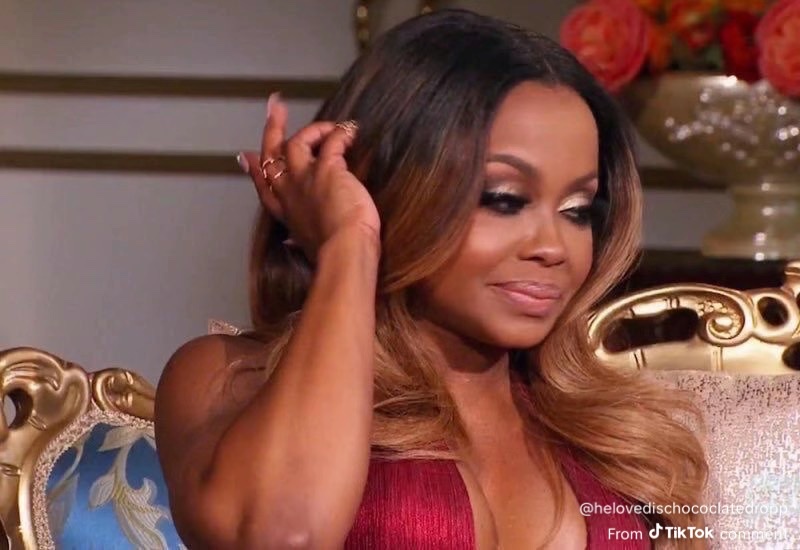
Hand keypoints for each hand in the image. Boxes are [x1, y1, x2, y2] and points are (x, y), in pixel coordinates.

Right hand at [238, 94, 380, 261]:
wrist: (343, 251)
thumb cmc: (332, 253)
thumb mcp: (308, 246)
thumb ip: (298, 239)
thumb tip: (289, 244)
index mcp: (286, 212)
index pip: (265, 186)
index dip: (255, 169)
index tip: (249, 155)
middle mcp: (290, 192)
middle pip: (272, 155)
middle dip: (272, 130)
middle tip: (274, 109)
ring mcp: (305, 178)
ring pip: (295, 142)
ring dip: (310, 129)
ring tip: (328, 124)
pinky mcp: (327, 169)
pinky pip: (330, 141)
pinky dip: (340, 133)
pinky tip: (350, 132)